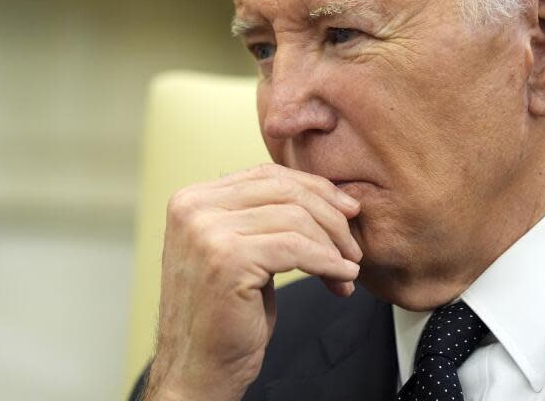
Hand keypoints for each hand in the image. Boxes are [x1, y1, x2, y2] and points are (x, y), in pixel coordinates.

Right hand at [143, 164, 361, 400]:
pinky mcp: (228, 260)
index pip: (266, 175)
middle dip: (330, 215)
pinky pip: (297, 248)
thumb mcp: (238, 250)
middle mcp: (193, 209)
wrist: (197, 369)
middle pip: (283, 190)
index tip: (345, 210)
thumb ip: (262, 216)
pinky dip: (328, 262)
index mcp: (192, 199)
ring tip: (346, 269)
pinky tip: (341, 278)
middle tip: (352, 244)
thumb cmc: (222, 315)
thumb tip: (324, 194)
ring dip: (333, 245)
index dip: (313, 189)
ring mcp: (207, 232)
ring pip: (295, 218)